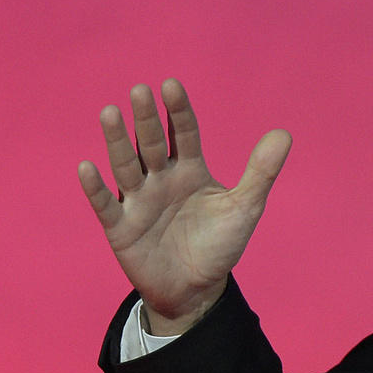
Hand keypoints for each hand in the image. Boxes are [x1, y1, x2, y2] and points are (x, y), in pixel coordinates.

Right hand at [78, 78, 290, 333]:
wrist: (197, 288)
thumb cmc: (219, 244)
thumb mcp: (245, 208)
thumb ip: (261, 172)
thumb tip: (285, 134)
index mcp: (190, 170)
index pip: (184, 133)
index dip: (178, 111)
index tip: (171, 85)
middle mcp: (161, 179)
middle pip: (152, 143)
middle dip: (146, 119)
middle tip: (140, 90)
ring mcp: (139, 201)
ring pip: (126, 166)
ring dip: (117, 141)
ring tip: (110, 112)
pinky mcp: (121, 227)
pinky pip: (106, 204)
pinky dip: (96, 187)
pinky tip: (87, 166)